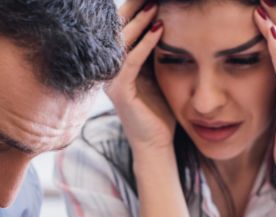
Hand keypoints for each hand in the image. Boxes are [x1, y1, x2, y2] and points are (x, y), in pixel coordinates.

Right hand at [105, 0, 175, 152]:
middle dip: (132, 10)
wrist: (157, 144)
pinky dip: (144, 44)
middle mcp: (109, 70)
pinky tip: (158, 30)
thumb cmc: (160, 110)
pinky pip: (130, 62)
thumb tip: (166, 21)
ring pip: (121, 44)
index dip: (133, 10)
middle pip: (116, 32)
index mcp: (117, 64)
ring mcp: (112, 81)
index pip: (121, 29)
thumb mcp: (157, 73)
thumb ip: (155, 51)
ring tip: (155, 6)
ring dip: (139, 22)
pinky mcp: (120, 92)